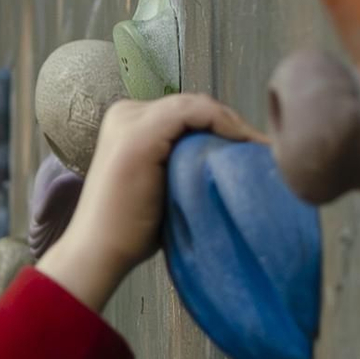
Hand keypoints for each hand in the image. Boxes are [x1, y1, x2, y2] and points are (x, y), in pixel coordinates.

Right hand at [38, 93, 263, 313]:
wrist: (98, 252)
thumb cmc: (130, 230)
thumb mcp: (161, 185)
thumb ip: (182, 163)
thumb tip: (227, 159)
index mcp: (128, 123)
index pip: (186, 112)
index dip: (223, 125)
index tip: (253, 149)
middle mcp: (125, 114)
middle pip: (193, 106)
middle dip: (231, 124)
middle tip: (260, 150)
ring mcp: (130, 121)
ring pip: (196, 105)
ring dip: (232, 124)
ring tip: (258, 149)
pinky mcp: (139, 134)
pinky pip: (192, 113)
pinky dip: (222, 123)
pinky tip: (241, 144)